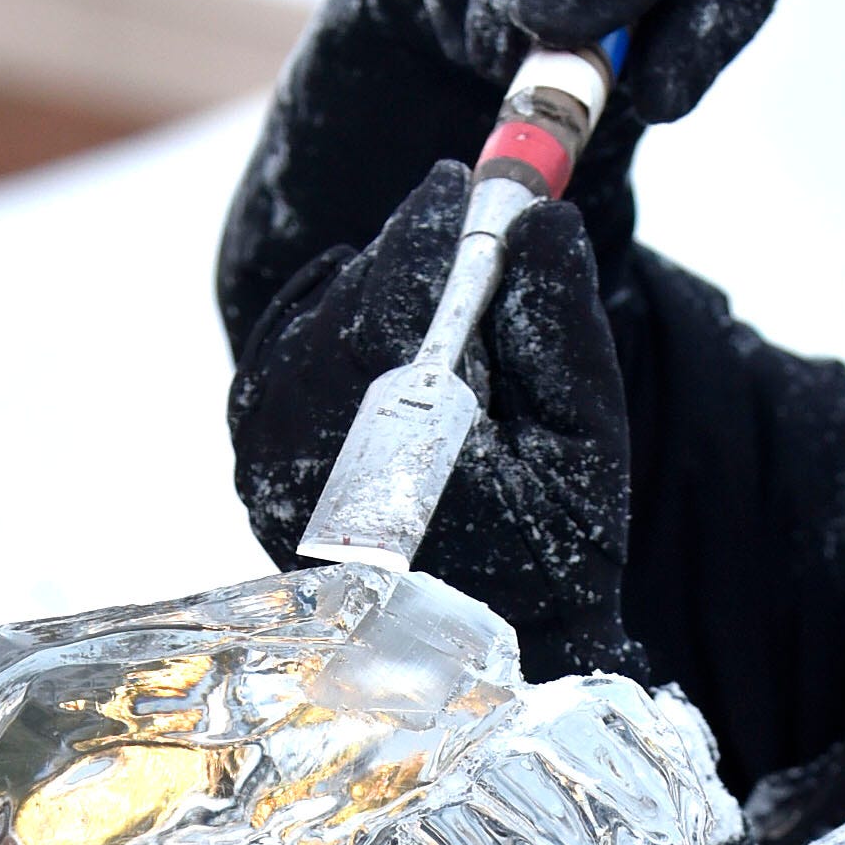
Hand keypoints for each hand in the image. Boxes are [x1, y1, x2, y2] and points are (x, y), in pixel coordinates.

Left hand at [227, 162, 636, 683]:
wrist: (495, 659)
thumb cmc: (554, 559)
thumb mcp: (584, 446)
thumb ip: (560, 329)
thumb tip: (541, 219)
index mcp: (402, 463)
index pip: (394, 307)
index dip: (428, 236)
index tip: (462, 185)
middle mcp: (316, 470)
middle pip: (344, 310)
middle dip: (406, 262)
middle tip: (459, 228)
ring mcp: (274, 474)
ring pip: (304, 330)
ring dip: (364, 293)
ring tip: (429, 295)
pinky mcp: (260, 473)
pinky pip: (275, 365)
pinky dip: (321, 329)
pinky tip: (374, 332)